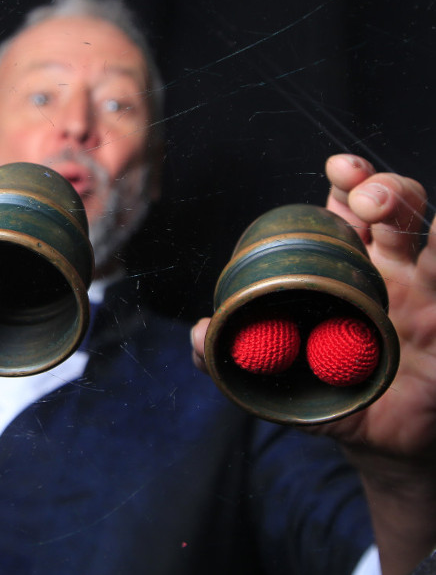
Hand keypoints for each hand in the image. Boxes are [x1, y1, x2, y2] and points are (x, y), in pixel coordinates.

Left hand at [192, 153, 435, 573]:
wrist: (384, 442)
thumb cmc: (333, 394)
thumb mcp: (280, 376)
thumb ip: (237, 354)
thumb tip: (201, 335)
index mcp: (349, 270)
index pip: (350, 212)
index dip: (347, 184)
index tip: (337, 171)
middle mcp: (393, 271)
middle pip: (397, 211)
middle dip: (383, 188)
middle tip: (363, 197)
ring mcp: (428, 294)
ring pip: (432, 235)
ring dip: (409, 209)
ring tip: (383, 206)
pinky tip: (435, 255)